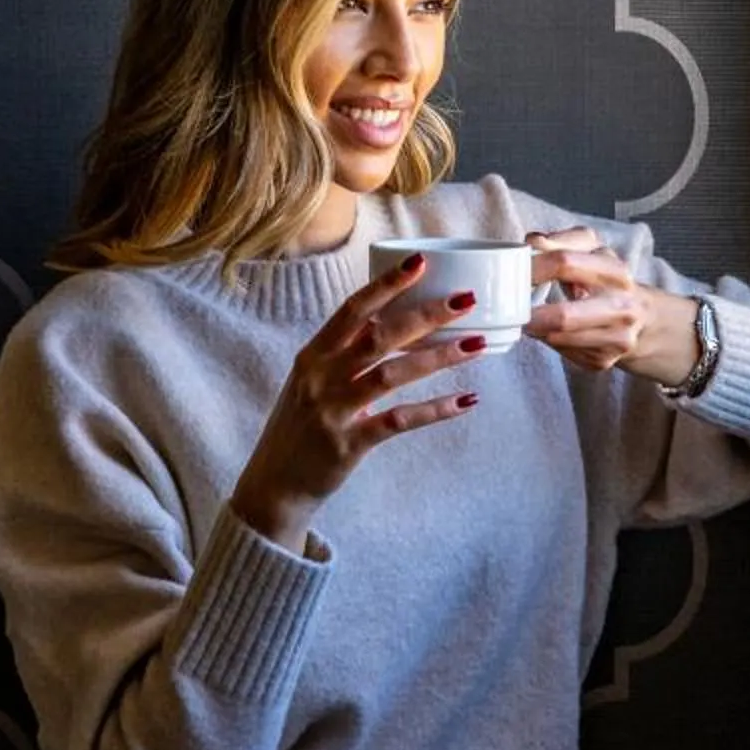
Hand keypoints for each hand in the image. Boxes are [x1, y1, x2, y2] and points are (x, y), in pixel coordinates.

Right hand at [227, 254, 487, 551]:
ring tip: (477, 344)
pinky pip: (398, 421)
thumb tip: (390, 322)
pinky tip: (465, 400)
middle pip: (379, 335)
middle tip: (466, 300)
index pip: (352, 309)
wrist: (273, 486)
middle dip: (425, 315)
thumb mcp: (311, 383)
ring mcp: (333, 411)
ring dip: (438, 358)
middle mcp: (320, 378)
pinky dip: (434, 409)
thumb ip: (342, 354)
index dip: (386, 284)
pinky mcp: (348, 445)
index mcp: (312, 356)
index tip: (419, 262)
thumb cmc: (299, 428)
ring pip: (392, 374)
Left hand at [524, 228, 700, 387]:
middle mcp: (623, 307)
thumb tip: (532, 241)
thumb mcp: (591, 251)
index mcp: (615, 271)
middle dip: (530, 314)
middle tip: (510, 308)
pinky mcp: (605, 362)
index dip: (532, 267)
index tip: (511, 272)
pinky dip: (550, 341)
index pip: (565, 262)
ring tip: (527, 318)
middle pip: (564, 316)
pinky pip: (563, 353)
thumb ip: (561, 241)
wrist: (644, 319)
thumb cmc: (606, 280)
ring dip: (536, 329)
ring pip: (559, 339)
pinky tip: (552, 332)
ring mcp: (617, 339)